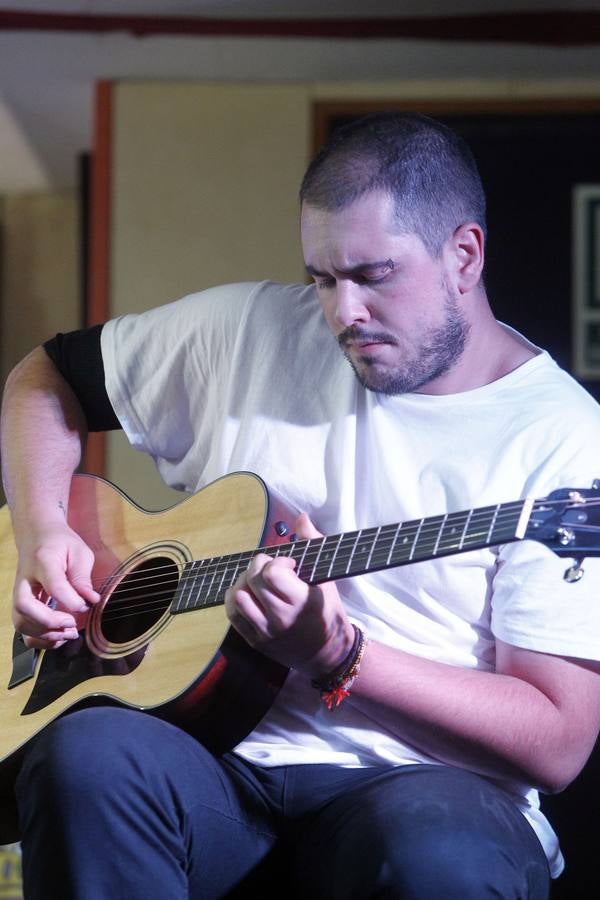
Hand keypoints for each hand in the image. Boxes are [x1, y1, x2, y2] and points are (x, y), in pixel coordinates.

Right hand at [13, 521, 99, 648]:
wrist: (38, 536)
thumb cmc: (61, 544)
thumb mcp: (79, 552)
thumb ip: (83, 577)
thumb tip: (91, 601)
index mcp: (43, 561)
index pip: (54, 585)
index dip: (72, 601)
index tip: (87, 605)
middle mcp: (25, 580)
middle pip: (25, 606)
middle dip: (50, 621)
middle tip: (73, 624)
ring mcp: (18, 594)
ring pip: (20, 622)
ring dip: (45, 635)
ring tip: (70, 634)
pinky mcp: (20, 606)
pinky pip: (23, 630)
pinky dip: (39, 640)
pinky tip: (59, 637)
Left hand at [225, 513, 353, 678]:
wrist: (327, 653)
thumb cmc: (328, 612)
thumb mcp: (327, 578)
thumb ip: (313, 544)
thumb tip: (301, 517)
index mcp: (301, 601)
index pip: (271, 573)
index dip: (277, 562)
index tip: (289, 565)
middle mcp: (280, 618)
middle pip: (252, 580)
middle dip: (259, 566)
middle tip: (271, 569)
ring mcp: (265, 631)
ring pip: (237, 597)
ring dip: (244, 582)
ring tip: (257, 582)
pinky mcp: (255, 640)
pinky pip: (233, 614)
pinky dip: (235, 598)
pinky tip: (247, 593)